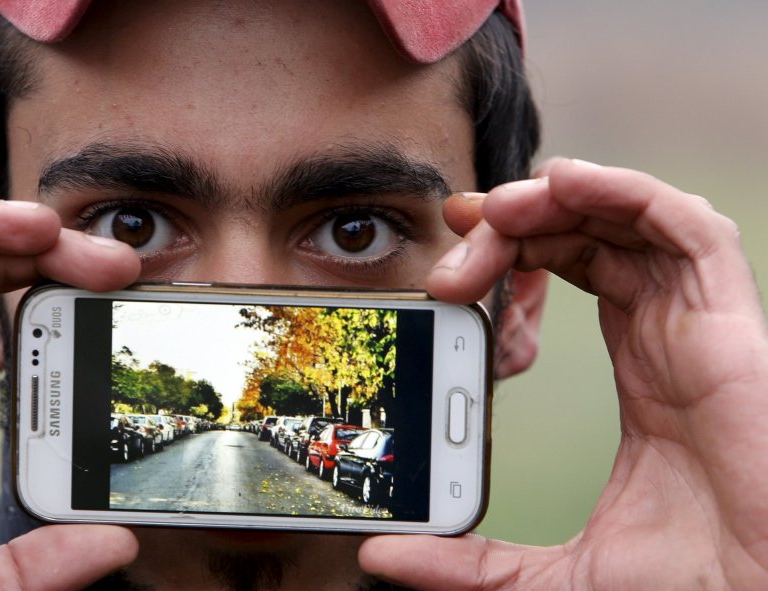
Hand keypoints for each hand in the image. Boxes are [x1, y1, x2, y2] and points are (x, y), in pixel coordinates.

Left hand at [360, 158, 767, 589]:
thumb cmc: (690, 583)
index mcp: (637, 368)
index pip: (568, 272)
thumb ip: (468, 562)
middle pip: (585, 236)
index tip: (449, 255)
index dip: (509, 249)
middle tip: (453, 231)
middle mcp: (665, 332)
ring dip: (556, 197)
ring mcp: (697, 323)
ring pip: (628, 218)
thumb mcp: (553, 570)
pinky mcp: (729, 322)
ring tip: (493, 209)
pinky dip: (628, 192)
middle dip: (513, 222)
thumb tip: (384, 555)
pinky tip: (566, 185)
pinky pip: (686, 229)